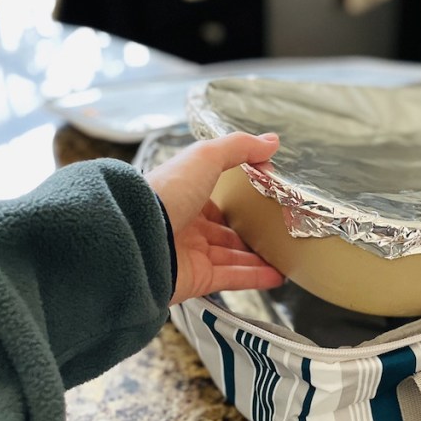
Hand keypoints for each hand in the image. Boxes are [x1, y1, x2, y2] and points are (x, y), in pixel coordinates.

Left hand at [146, 132, 283, 304]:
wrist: (136, 236)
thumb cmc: (165, 192)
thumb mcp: (205, 157)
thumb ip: (239, 147)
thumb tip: (271, 140)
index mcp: (183, 197)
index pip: (213, 202)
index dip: (235, 202)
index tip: (261, 201)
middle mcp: (186, 227)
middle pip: (224, 233)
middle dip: (248, 234)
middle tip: (275, 233)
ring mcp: (191, 255)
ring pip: (232, 257)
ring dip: (258, 258)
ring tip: (284, 256)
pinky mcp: (197, 279)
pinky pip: (232, 279)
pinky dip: (256, 278)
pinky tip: (277, 275)